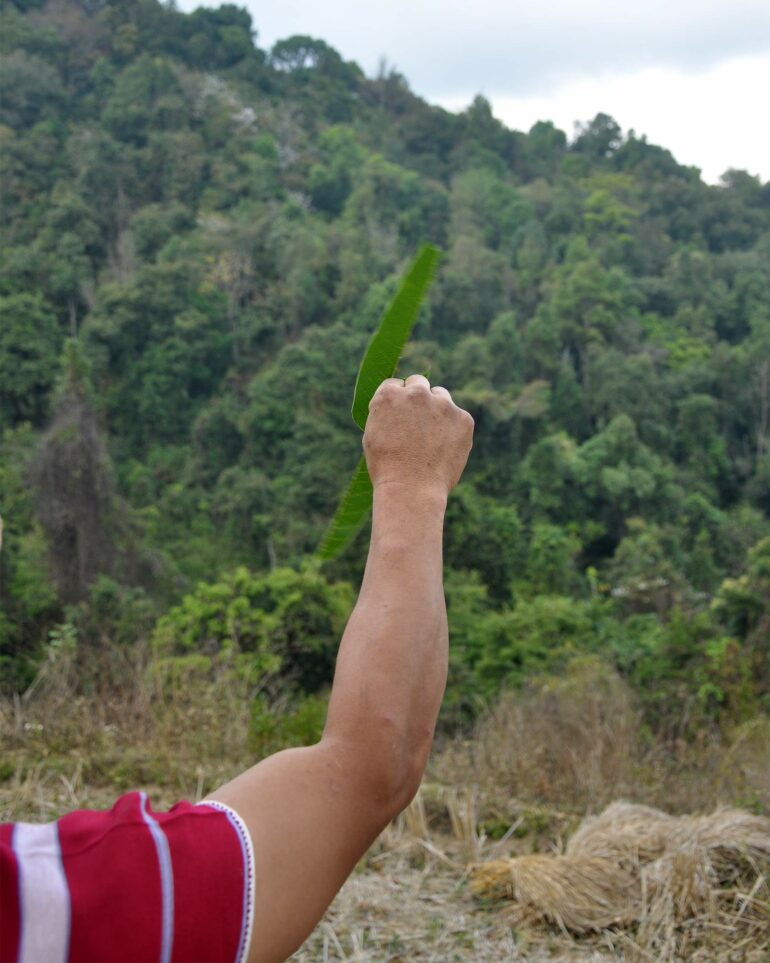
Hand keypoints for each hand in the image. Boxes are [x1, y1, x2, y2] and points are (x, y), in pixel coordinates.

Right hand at [362, 374, 473, 496]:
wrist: (411, 489)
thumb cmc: (387, 468)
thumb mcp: (373, 434)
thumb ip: (386, 413)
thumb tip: (398, 406)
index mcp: (389, 394)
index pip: (395, 385)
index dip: (397, 401)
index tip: (399, 415)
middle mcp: (416, 393)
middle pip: (418, 383)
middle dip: (417, 397)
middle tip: (417, 422)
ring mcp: (443, 404)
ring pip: (440, 397)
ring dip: (436, 410)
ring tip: (430, 439)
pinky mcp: (463, 418)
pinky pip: (457, 418)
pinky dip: (452, 430)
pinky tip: (443, 450)